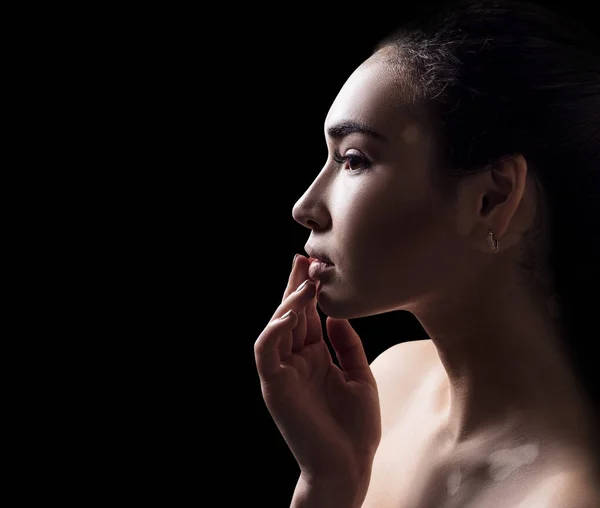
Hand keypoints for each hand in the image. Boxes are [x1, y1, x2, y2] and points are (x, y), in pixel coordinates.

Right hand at [254, 254, 381, 482]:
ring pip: (275, 327)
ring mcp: (283, 373)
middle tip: (304, 258)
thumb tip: (335, 313)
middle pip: (290, 314)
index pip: (306, 316)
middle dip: (296, 285)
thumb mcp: (359, 375)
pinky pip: (266, 352)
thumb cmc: (355, 427)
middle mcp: (295, 361)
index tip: (317, 265)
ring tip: (305, 280)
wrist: (349, 467)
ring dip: (287, 302)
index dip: (310, 290)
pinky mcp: (274, 386)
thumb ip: (347, 344)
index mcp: (314, 357)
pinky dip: (274, 330)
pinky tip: (290, 313)